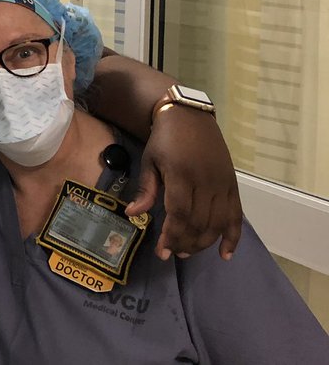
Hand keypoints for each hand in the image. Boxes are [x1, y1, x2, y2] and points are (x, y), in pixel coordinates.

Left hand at [125, 107, 241, 260]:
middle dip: (185, 243)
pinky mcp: (233, 185)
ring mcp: (223, 184)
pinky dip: (232, 237)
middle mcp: (206, 182)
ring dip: (203, 243)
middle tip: (173, 253)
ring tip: (188, 252)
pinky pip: (236, 216)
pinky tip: (225, 254)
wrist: (191, 116)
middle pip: (198, 223)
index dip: (171, 236)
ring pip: (217, 224)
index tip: (161, 252)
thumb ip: (146, 190)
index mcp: (181, 174)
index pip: (179, 214)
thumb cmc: (164, 139)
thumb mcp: (149, 161)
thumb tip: (133, 215)